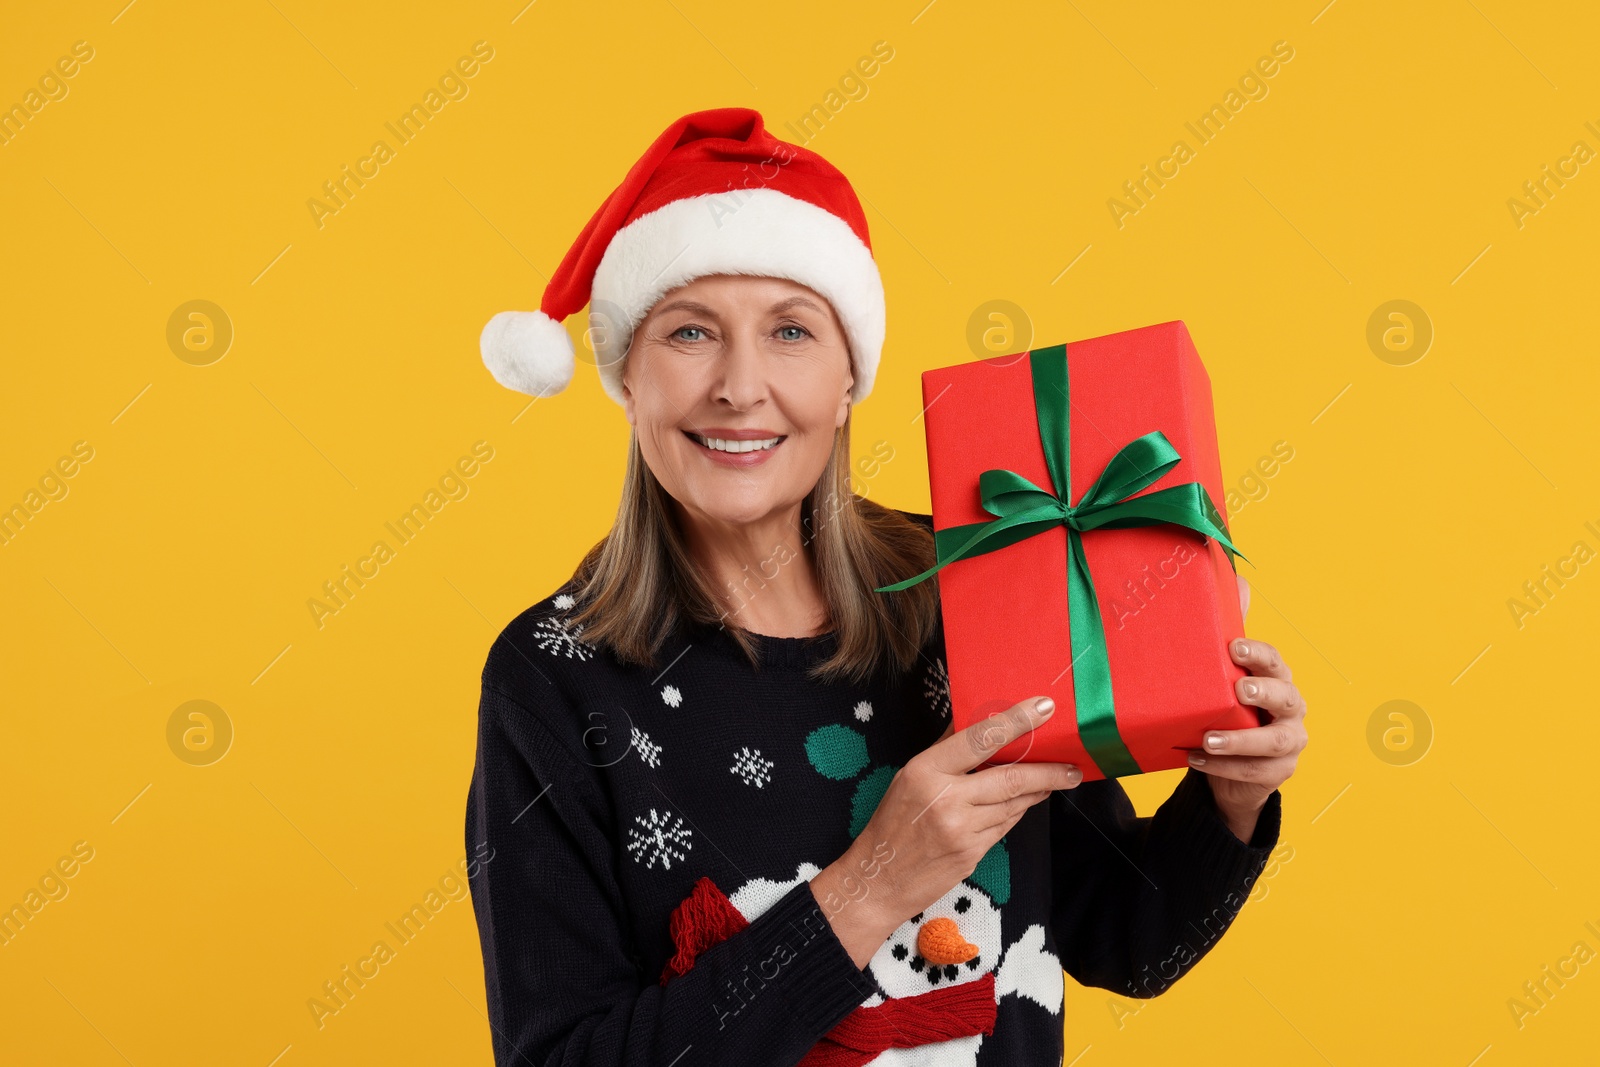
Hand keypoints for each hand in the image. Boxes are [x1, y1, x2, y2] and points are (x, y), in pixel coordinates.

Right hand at [811, 694, 1080, 966]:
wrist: (878, 880)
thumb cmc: (892, 822)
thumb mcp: (909, 777)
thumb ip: (945, 751)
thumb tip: (977, 718)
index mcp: (926, 770)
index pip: (980, 739)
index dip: (1016, 722)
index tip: (1043, 708)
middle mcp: (945, 799)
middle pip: (1011, 778)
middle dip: (1048, 771)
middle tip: (1074, 766)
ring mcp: (961, 830)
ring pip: (1013, 804)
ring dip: (1037, 792)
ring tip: (1056, 780)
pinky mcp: (972, 853)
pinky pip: (1005, 826)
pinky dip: (1017, 812)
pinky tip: (1025, 803)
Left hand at [1186, 574, 1308, 841]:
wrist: (1232, 763)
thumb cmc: (1228, 707)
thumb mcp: (1226, 673)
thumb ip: (1230, 631)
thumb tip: (1237, 579)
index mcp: (1277, 678)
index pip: (1275, 661)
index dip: (1258, 655)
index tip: (1234, 649)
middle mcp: (1290, 708)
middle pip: (1286, 697)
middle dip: (1263, 692)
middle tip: (1237, 691)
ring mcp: (1289, 742)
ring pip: (1273, 741)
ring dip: (1240, 739)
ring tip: (1208, 739)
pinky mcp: (1278, 771)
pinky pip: (1256, 771)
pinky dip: (1225, 767)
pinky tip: (1196, 758)